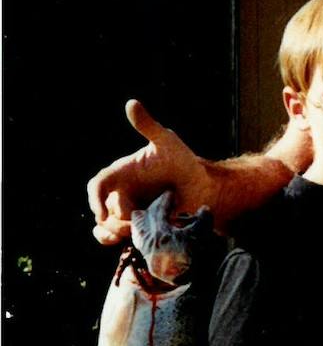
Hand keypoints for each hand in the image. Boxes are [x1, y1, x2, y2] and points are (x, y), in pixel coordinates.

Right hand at [87, 100, 210, 244]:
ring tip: (135, 233)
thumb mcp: (167, 143)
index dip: (96, 198)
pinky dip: (121, 242)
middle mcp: (121, 193)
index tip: (102, 212)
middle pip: (104, 212)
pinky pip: (120, 238)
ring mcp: (129, 211)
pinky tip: (132, 242)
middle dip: (115, 220)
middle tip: (135, 223)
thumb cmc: (183, 162)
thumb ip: (149, 126)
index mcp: (122, 174)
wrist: (203, 188)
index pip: (98, 185)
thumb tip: (131, 103)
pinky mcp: (139, 227)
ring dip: (114, 234)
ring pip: (106, 229)